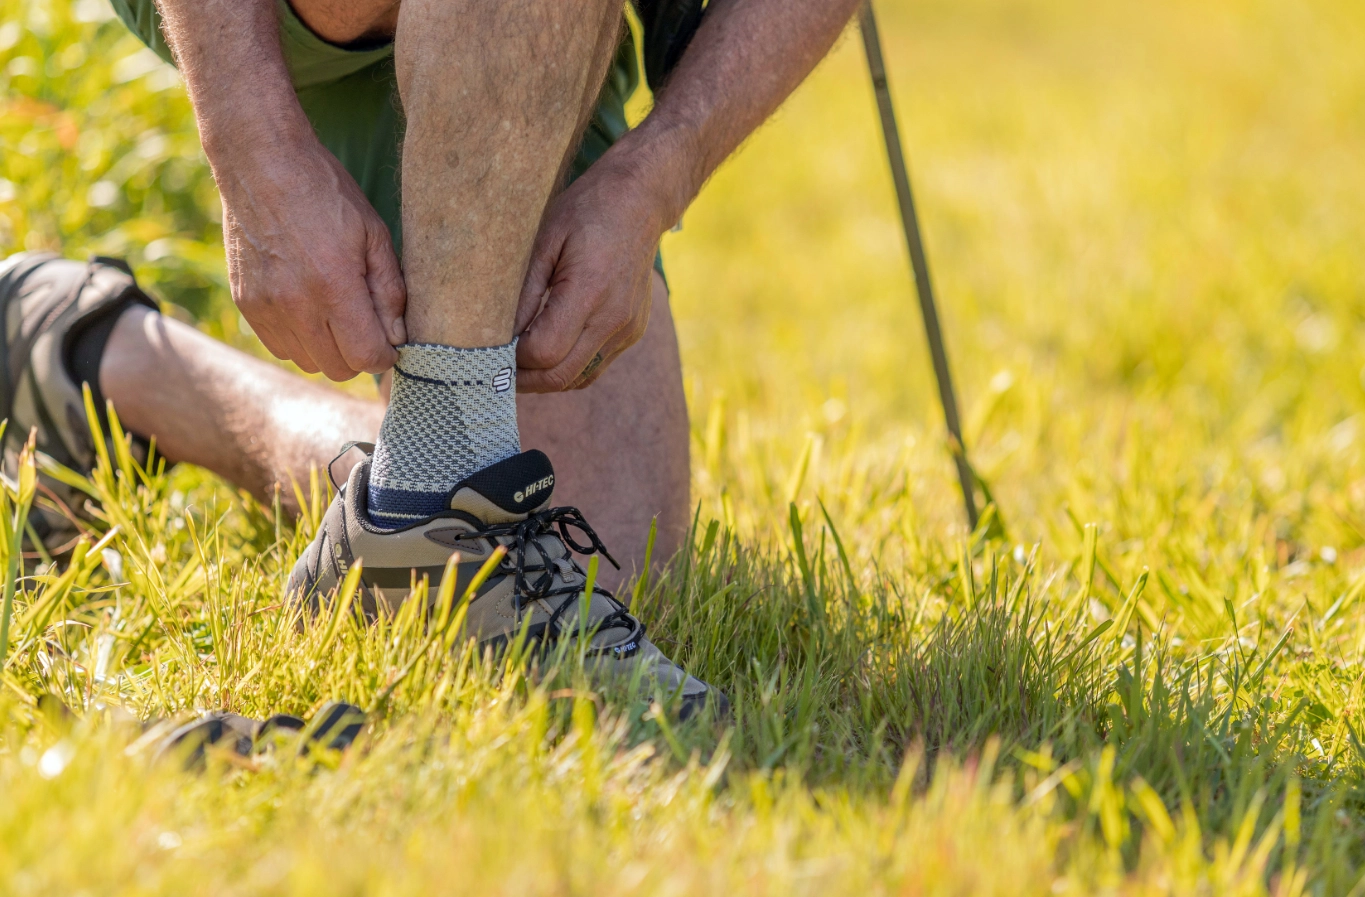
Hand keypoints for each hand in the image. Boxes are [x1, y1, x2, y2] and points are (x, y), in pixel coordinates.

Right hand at [219, 137, 405, 380]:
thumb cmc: (326, 194)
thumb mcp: (374, 234)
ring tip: (336, 313)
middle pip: (338, 368)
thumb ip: (390, 292)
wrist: (261, 164)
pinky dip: (300, 339)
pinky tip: (309, 307)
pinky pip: (281, 347)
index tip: (389, 338)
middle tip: (366, 324)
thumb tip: (397, 338)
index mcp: (334, 285)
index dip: (385, 354)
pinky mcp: (246, 304)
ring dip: (329, 349)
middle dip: (359, 354)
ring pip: (309, 362)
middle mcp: (296, 304)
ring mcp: (266, 307)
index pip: (367, 357)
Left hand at [514, 154, 667, 392]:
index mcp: (589, 292)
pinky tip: (550, 350)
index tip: (491, 349)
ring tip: (519, 364)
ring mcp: (626, 329)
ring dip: (546, 378)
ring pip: (579, 379)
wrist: (641, 201)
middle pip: (561, 377)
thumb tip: (501, 335)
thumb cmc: (587, 211)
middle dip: (524, 380)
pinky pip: (595, 366)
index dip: (513, 358)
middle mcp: (613, 319)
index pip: (544, 352)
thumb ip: (524, 293)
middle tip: (496, 371)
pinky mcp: (632, 331)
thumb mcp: (544, 241)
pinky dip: (568, 367)